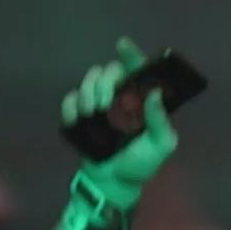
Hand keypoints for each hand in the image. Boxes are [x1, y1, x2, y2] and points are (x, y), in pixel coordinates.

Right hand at [61, 37, 178, 200]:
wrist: (112, 183)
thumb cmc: (140, 164)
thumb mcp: (160, 146)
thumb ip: (161, 121)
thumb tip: (155, 93)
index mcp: (140, 101)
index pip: (136, 69)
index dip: (130, 54)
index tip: (122, 46)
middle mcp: (119, 97)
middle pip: (108, 70)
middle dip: (105, 83)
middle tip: (106, 105)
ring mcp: (97, 104)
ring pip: (88, 80)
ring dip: (88, 93)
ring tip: (93, 115)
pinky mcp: (79, 115)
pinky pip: (70, 98)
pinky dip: (72, 106)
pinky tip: (79, 119)